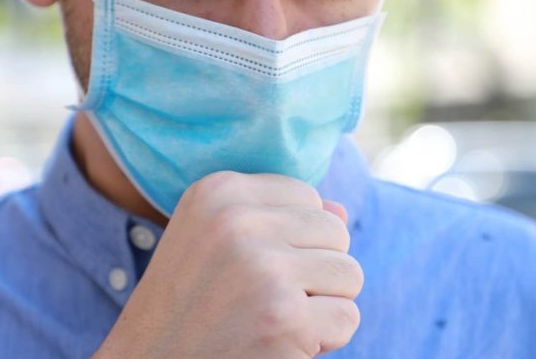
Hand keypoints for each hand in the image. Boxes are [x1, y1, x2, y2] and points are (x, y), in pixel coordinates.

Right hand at [93, 171, 363, 357]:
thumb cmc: (186, 311)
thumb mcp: (214, 245)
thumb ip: (275, 221)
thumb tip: (341, 212)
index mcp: (217, 191)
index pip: (308, 197)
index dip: (292, 242)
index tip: (248, 271)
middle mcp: (237, 220)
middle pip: (335, 232)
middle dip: (314, 273)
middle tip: (262, 302)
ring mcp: (262, 267)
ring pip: (349, 273)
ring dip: (321, 307)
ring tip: (270, 320)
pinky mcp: (285, 316)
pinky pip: (347, 317)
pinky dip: (323, 342)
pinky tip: (277, 344)